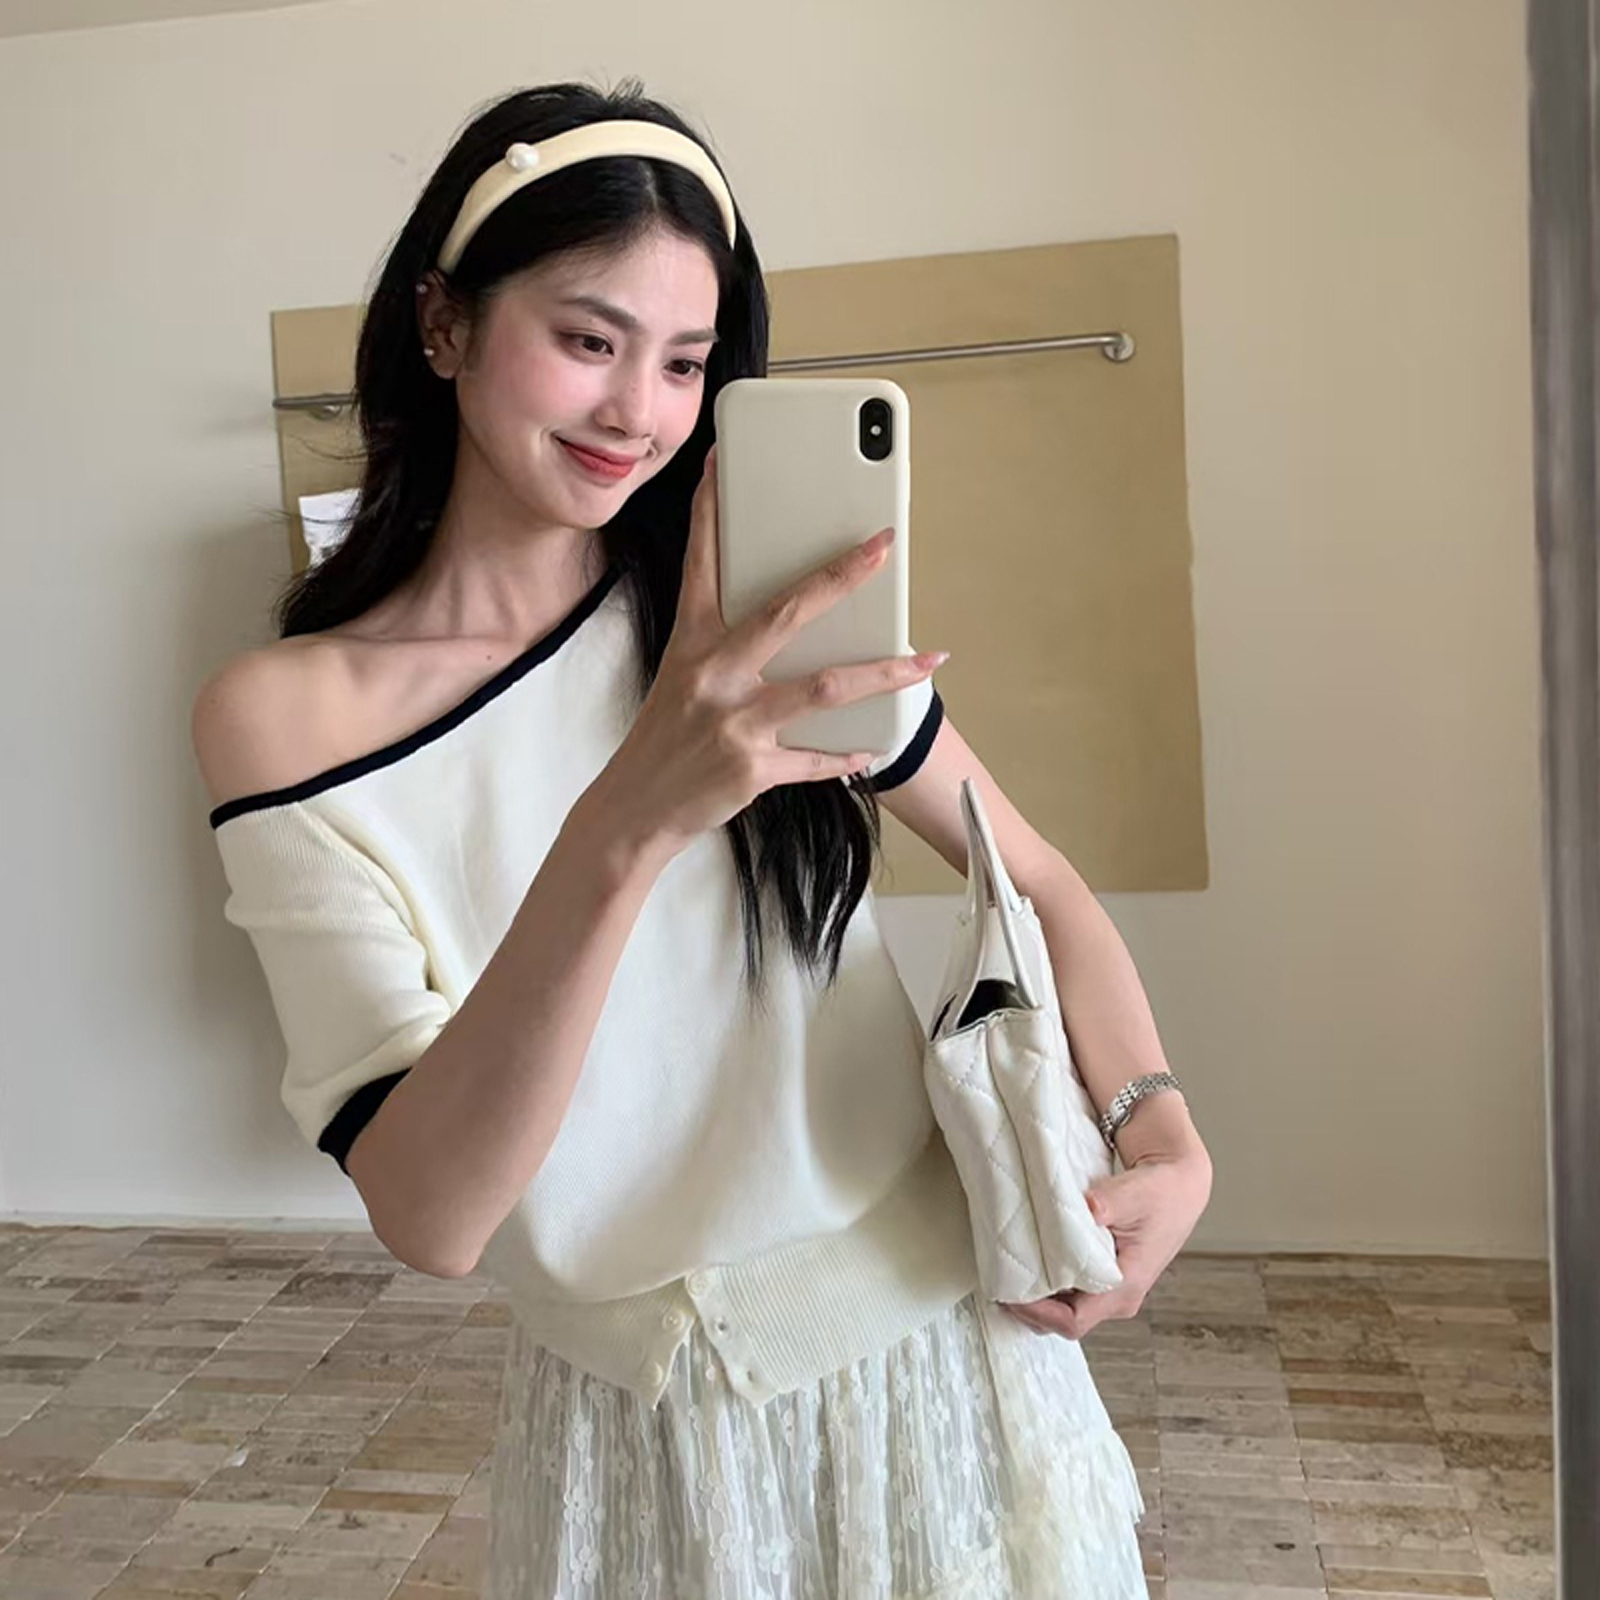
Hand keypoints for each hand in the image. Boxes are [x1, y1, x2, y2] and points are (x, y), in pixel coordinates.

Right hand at [588, 445, 945, 860]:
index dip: (709, 512)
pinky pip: (816, 758)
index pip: (702, 564)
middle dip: (841, 575)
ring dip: (884, 673)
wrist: (634, 809)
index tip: (721, 463)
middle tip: (883, 545)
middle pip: (788, 612)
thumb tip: (790, 620)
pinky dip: (847, 754)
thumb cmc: (664, 740)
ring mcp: (733, 722)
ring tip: (927, 661)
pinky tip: (870, 746)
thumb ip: (726, 647)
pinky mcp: (751, 768)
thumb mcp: (681, 679)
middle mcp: (713, 675)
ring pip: (825, 687)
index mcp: (691, 643)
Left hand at [1004, 1112, 1212, 1340]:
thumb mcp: (1135, 1192)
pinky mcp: (1106, 1278)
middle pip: (1064, 1321)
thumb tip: (1088, 1209)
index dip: (1037, 1313)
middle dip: (1030, 1308)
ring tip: (1006, 1274)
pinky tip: (1028, 1264)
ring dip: (1037, 1298)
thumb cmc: (1161, 1191)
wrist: (1179, 1185)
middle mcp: (1119, 1296)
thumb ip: (1109, 1203)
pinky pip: (1071, 1294)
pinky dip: (1047, 1285)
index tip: (1008, 1294)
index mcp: (1125, 1285)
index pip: (1073, 1321)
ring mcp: (1113, 1289)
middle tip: (997, 1284)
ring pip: (1066, 1309)